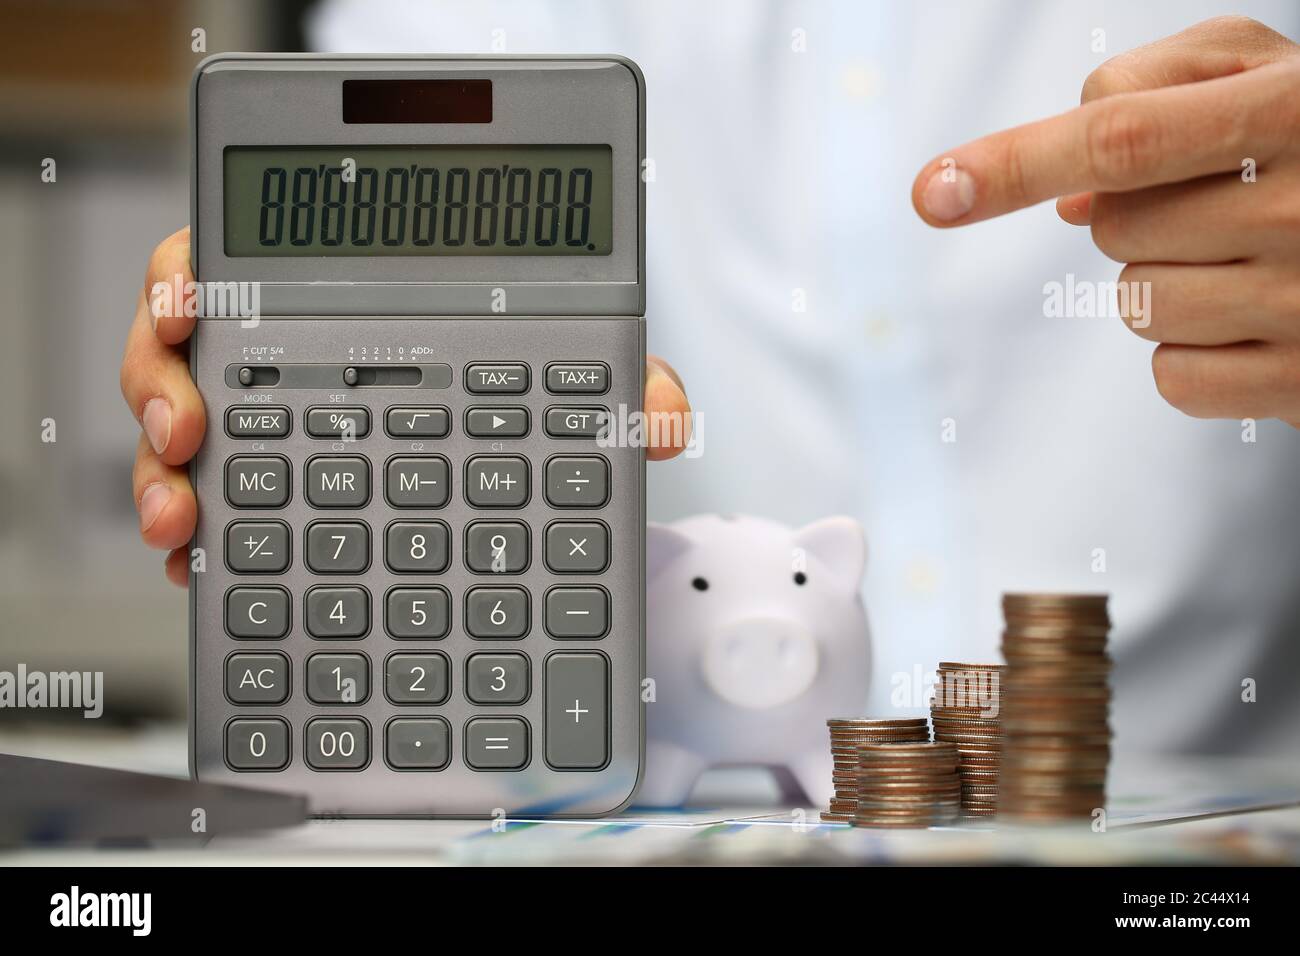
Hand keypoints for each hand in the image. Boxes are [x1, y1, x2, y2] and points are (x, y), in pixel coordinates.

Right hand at [122, 227, 691, 585]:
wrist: (517, 505)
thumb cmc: (532, 409)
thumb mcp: (580, 393)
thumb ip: (620, 390)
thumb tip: (664, 418)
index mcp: (346, 309)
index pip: (249, 265)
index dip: (195, 274)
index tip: (187, 300)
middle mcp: (293, 367)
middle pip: (185, 350)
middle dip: (158, 384)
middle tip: (185, 427)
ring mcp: (274, 441)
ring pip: (182, 438)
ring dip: (165, 477)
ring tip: (185, 521)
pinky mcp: (269, 509)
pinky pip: (214, 515)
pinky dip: (201, 544)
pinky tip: (205, 569)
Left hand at [911, 16, 1299, 424]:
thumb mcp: (1264, 72)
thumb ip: (1157, 92)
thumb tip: (1066, 198)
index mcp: (1295, 110)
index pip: (1122, 139)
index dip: (1018, 164)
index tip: (934, 192)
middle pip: (1114, 228)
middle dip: (1137, 212)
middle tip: (1222, 197)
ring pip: (1136, 304)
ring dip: (1165, 279)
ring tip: (1247, 255)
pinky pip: (1174, 377)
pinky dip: (1193, 350)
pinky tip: (1253, 316)